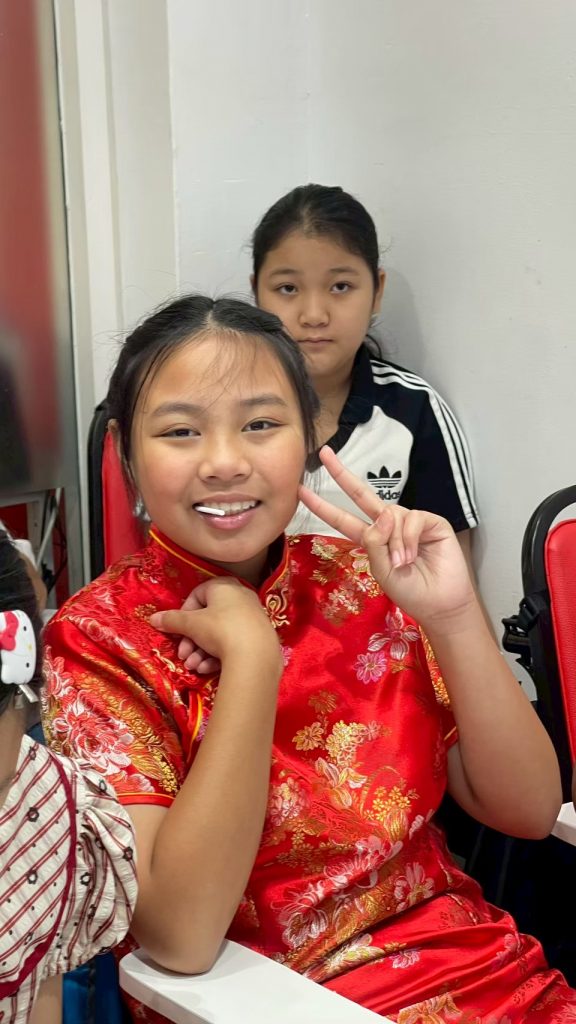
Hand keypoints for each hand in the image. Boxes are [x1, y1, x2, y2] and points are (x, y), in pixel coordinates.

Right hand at [149, 577, 281, 675]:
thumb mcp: (191, 624)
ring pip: (220, 634)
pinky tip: (208, 669)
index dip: (184, 613)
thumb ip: (171, 620)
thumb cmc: (220, 629)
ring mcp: (252, 618)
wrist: (256, 655)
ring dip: (202, 651)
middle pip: (208, 618)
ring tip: (194, 666)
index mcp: (224, 587)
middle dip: (192, 640)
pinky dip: (219, 655)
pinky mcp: (259, 638)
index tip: (178, 630)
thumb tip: (153, 618)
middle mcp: (241, 598)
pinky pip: (234, 643)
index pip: (198, 594)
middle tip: (184, 655)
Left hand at [299, 447, 476, 630]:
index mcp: (372, 540)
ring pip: (389, 514)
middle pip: (361, 495)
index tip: (302, 491)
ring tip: (403, 563)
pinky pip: (411, 518)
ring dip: (394, 542)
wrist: (440, 604)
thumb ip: (375, 543)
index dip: (323, 507)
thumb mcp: (381, 571)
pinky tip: (413, 554)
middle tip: (324, 454)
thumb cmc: (410, 591)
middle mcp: (388, 526)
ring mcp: (409, 521)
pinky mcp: (430, 521)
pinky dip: (408, 538)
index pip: (343, 519)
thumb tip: (383, 514)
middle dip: (342, 474)